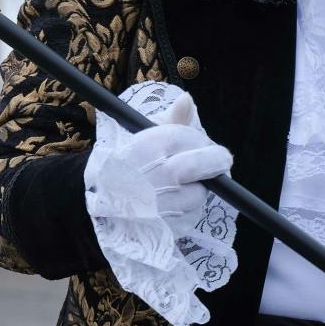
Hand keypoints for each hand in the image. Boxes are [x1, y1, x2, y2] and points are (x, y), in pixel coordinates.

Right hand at [120, 93, 231, 226]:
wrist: (103, 202)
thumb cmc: (129, 162)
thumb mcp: (142, 134)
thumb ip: (171, 119)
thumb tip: (188, 99)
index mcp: (145, 148)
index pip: (185, 137)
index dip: (201, 141)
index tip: (205, 144)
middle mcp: (152, 176)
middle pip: (196, 166)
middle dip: (216, 161)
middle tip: (221, 160)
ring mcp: (158, 204)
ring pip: (198, 193)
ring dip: (201, 186)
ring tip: (188, 182)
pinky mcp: (163, 226)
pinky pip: (190, 215)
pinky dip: (191, 207)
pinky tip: (178, 200)